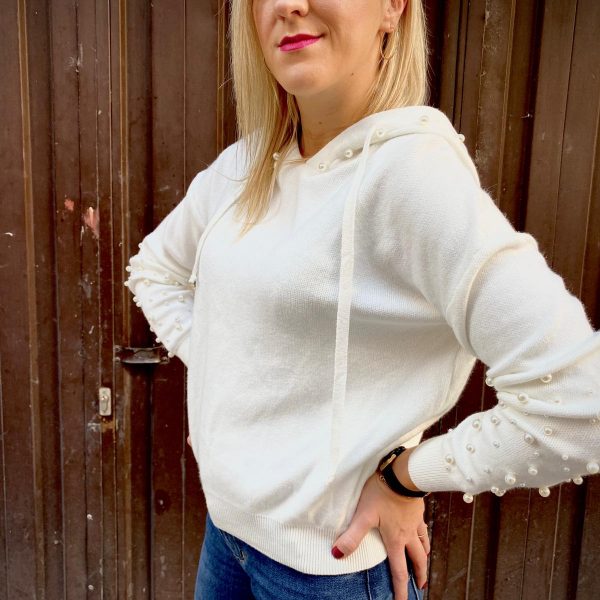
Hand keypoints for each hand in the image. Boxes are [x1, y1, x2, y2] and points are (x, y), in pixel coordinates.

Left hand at [331, 471, 428, 599]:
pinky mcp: (417, 508)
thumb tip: (337, 554)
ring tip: (424, 562)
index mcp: (395, 540)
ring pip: (423, 544)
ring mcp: (415, 521)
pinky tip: (422, 532)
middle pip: (417, 560)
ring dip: (424, 557)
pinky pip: (424, 527)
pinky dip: (425, 535)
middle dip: (418, 575)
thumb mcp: (364, 515)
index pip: (399, 571)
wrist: (402, 474)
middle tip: (420, 587)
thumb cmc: (381, 493)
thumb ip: (352, 536)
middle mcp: (408, 534)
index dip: (401, 590)